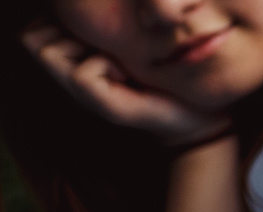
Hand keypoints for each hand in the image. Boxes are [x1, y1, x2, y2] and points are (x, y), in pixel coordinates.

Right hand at [23, 25, 229, 145]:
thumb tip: (77, 1)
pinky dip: (103, 65)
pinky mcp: (100, 105)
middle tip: (103, 43)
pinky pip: (81, 72)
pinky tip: (126, 75)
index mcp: (76, 56)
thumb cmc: (167, 72)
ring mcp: (81, 93)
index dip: (55, 17)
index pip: (34, 24)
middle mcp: (71, 74)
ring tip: (114, 59)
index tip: (98, 26)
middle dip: (60, 28)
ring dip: (79, 45)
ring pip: (45, 52)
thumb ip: (105, 22)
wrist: (197, 114)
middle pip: (29, 36)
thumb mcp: (131, 38)